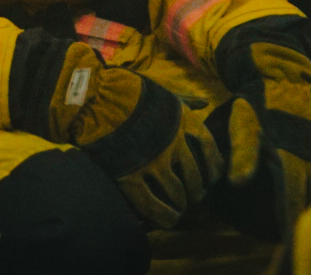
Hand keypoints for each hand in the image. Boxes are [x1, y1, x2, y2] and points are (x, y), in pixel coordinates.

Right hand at [25, 34, 223, 227]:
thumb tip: (205, 103)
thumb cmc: (131, 92)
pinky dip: (164, 216)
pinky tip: (168, 220)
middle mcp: (174, 144)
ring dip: (181, 204)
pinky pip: (152, 205)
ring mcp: (153, 162)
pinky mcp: (131, 177)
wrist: (96, 97)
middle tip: (195, 197)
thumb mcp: (165, 92)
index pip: (210, 151)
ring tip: (180, 208)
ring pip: (177, 194)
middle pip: (195, 176)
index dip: (214, 168)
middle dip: (197, 191)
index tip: (213, 177)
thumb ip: (186, 101)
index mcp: (184, 121)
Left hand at [222, 40, 310, 231]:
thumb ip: (243, 154)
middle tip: (300, 237)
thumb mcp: (244, 125)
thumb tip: (238, 182)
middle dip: (307, 219)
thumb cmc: (257, 103)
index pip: (293, 199)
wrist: (282, 75)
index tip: (288, 240)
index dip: (291, 222)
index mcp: (290, 157)